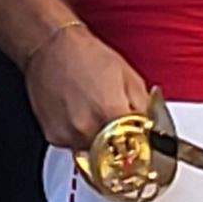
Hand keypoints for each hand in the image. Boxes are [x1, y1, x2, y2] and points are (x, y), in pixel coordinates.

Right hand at [23, 18, 153, 155]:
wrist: (50, 46)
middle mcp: (87, 129)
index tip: (143, 143)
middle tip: (119, 125)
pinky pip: (75, 146)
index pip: (137, 149)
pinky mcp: (53, 136)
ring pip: (94, 154)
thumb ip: (145, 109)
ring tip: (95, 114)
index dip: (143, 146)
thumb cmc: (86, 55)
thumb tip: (152, 130)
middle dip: (121, 144)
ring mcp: (68, 135)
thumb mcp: (129, 77)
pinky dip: (80, 136)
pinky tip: (79, 114)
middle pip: (115, 155)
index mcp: (111, 115)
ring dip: (100, 141)